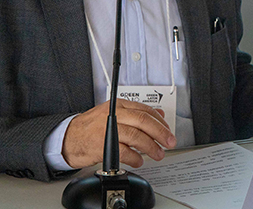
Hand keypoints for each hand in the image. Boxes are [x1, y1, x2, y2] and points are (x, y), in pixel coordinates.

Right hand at [62, 99, 176, 168]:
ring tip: (157, 154)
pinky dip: (135, 158)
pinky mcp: (102, 145)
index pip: (146, 110)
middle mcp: (114, 114)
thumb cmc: (92, 126)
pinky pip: (124, 152)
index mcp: (119, 105)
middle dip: (161, 133)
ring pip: (136, 136)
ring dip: (151, 147)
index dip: (160, 122)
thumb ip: (136, 113)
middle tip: (169, 142)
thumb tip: (159, 114)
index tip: (168, 131)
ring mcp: (108, 129)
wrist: (68, 138)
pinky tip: (139, 161)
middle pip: (144, 121)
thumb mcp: (115, 113)